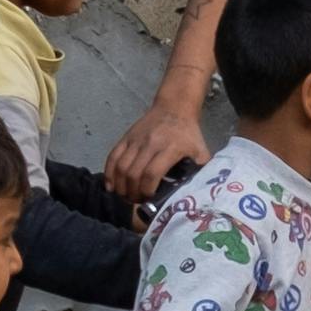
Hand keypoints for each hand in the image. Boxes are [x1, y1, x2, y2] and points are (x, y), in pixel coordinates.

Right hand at [107, 89, 207, 208]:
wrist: (174, 108)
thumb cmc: (188, 134)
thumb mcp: (201, 152)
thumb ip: (200, 173)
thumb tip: (197, 195)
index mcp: (170, 148)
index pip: (152, 173)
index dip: (147, 190)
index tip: (150, 200)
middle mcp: (150, 143)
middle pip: (134, 173)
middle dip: (133, 193)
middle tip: (137, 202)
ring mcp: (136, 140)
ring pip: (121, 167)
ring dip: (120, 186)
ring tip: (125, 197)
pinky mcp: (126, 137)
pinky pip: (113, 157)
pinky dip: (109, 173)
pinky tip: (111, 186)